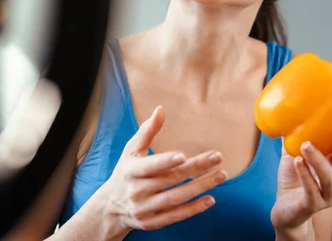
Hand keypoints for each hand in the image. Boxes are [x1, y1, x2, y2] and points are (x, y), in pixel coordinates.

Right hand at [98, 106, 226, 236]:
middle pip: (170, 180)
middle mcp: (137, 191)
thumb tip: (160, 109)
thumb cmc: (126, 172)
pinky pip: (176, 216)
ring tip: (221, 175)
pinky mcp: (153, 222)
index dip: (165, 161)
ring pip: (176, 198)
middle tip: (217, 157)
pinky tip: (211, 199)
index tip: (183, 155)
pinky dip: (194, 208)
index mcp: (131, 171)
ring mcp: (145, 209)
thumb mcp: (131, 150)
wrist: (111, 207)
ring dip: (200, 187)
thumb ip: (147, 131)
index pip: (150, 166)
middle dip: (195, 168)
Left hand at [271, 122, 331, 230]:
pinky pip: (311, 190)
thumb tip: (288, 111)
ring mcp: (327, 195)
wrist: (286, 211)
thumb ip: (295, 136)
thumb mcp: (295, 153)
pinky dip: (305, 175)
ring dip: (319, 160)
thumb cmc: (294, 179)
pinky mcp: (311, 205)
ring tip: (306, 145)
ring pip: (329, 178)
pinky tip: (297, 161)